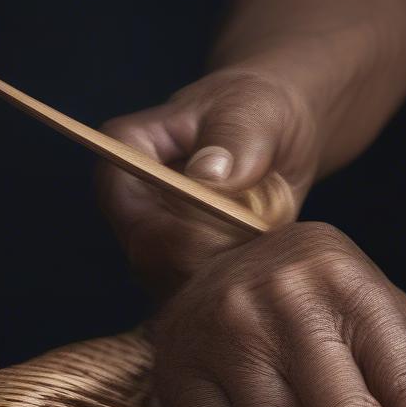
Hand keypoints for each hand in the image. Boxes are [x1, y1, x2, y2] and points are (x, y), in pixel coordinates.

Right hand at [97, 67, 316, 291]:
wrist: (279, 134)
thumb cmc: (259, 110)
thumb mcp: (254, 112)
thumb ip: (234, 139)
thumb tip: (209, 174)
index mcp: (125, 154)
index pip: (133, 213)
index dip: (182, 236)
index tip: (238, 231)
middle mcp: (132, 204)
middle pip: (154, 262)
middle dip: (214, 262)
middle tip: (265, 244)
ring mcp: (157, 239)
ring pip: (180, 287)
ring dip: (231, 278)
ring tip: (270, 244)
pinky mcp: (187, 265)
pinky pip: (207, 296)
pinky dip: (243, 285)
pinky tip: (269, 260)